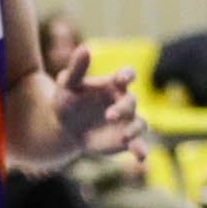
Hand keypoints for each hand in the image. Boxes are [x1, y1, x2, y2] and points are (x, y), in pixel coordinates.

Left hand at [51, 49, 147, 170]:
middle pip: (131, 101)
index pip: (127, 75)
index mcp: (113, 83)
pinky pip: (138, 144)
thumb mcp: (68, 84)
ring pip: (140, 123)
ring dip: (134, 129)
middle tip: (109, 116)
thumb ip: (77, 68)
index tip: (124, 78)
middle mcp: (124, 101)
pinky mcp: (125, 141)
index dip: (127, 75)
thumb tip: (84, 48)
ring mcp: (127, 121)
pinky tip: (142, 158)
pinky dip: (142, 150)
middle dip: (123, 108)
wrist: (64, 127)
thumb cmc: (68, 99)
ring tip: (124, 136)